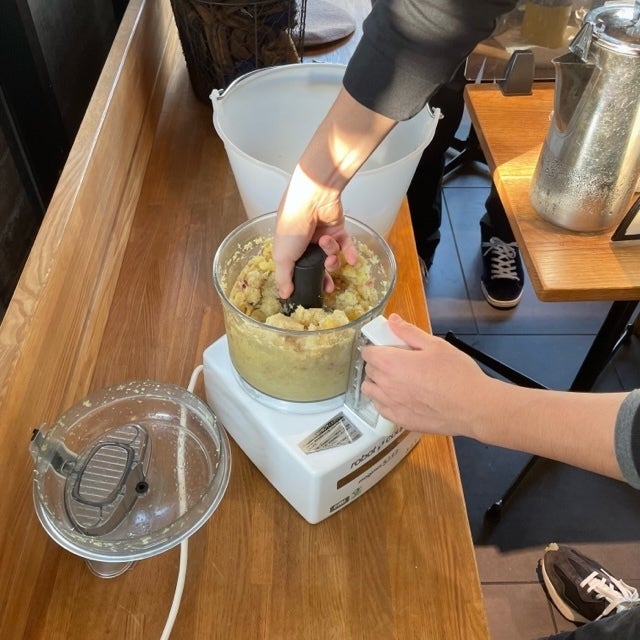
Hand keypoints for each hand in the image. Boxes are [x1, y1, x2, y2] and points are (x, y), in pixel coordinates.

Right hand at [273, 169, 357, 298]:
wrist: (312, 199)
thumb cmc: (292, 225)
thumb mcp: (282, 256)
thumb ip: (284, 278)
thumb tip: (284, 295)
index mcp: (289, 248)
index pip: (297, 268)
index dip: (305, 280)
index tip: (311, 291)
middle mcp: (305, 241)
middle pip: (317, 265)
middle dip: (323, 276)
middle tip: (328, 286)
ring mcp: (323, 235)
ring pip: (331, 255)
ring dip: (332, 257)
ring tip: (329, 252)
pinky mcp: (338, 228)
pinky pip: (346, 245)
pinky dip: (349, 252)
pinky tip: (351, 259)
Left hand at [361, 314, 493, 436]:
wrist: (474, 407)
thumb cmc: (457, 374)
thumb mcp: (435, 345)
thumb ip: (409, 332)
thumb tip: (392, 320)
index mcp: (391, 363)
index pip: (367, 352)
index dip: (376, 348)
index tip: (388, 347)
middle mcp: (386, 385)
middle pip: (369, 370)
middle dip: (379, 363)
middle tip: (399, 362)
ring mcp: (391, 405)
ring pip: (370, 391)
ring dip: (378, 383)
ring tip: (398, 380)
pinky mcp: (399, 420)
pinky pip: (380, 408)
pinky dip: (385, 401)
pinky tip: (401, 397)